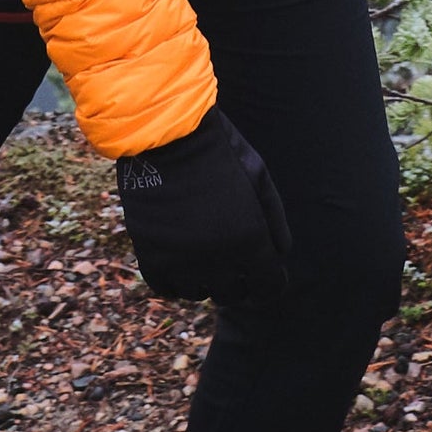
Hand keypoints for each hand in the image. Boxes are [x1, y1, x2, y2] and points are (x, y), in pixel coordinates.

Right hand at [114, 107, 292, 303]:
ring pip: (198, 294)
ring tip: (204, 259)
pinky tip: (180, 263)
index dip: (270, 283)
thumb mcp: (259, 176)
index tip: (265, 276)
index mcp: (250, 239)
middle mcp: (217, 258)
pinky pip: (165, 288)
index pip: (269, 287)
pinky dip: (174, 282)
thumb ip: (274, 218)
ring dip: (205, 281)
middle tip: (235, 265)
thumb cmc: (219, 151)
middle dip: (239, 283)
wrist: (166, 135)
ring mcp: (181, 260)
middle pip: (233, 295)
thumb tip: (281, 252)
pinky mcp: (150, 255)